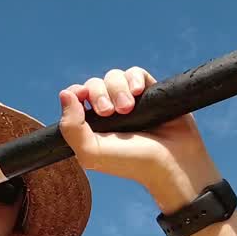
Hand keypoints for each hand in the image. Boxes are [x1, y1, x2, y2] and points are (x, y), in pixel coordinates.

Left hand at [59, 67, 221, 211]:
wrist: (172, 163)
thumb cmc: (131, 162)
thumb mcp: (92, 152)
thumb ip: (71, 128)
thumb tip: (64, 94)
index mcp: (91, 124)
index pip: (76, 96)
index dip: (76, 92)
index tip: (81, 98)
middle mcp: (109, 110)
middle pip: (94, 84)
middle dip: (99, 93)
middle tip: (109, 112)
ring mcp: (130, 100)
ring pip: (114, 76)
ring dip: (117, 88)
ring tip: (128, 107)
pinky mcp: (150, 92)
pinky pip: (135, 72)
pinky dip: (134, 77)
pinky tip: (138, 92)